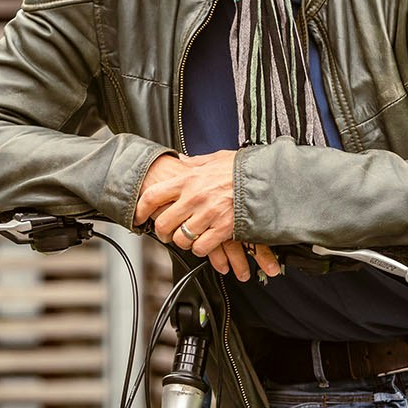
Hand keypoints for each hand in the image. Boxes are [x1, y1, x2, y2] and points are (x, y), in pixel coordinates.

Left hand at [134, 151, 281, 281]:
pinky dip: (200, 249)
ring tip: (188, 239)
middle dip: (162, 232)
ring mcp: (208, 214)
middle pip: (163, 223)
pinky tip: (205, 244)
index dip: (141, 209)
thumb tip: (182, 161)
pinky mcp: (223, 228)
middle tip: (166, 234)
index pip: (153, 196)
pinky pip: (201, 247)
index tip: (139, 216)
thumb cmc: (242, 169)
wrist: (268, 178)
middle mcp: (194, 197)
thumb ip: (196, 162)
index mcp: (189, 179)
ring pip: (181, 238)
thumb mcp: (215, 158)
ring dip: (183, 242)